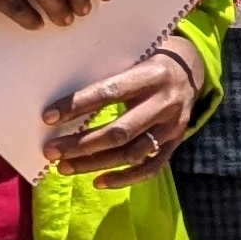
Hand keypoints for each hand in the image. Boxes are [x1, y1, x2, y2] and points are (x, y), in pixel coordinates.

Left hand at [41, 36, 203, 188]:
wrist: (192, 69)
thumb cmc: (149, 61)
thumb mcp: (132, 57)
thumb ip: (108, 75)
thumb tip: (64, 99)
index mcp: (152, 75)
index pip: (109, 93)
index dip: (78, 106)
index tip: (48, 117)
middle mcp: (165, 103)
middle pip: (120, 132)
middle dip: (81, 144)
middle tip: (51, 151)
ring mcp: (173, 127)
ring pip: (131, 154)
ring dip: (95, 163)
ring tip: (65, 167)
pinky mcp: (176, 143)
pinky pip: (151, 168)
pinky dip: (124, 179)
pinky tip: (98, 181)